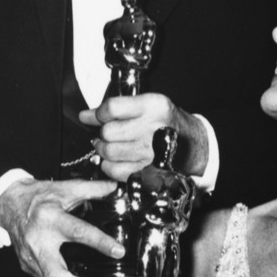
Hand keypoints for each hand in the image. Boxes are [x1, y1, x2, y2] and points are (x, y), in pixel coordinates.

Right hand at [0, 177, 121, 276]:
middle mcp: (38, 240)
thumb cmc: (37, 196)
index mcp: (50, 219)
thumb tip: (116, 188)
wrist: (8, 203)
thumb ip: (93, 189)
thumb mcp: (66, 188)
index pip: (79, 233)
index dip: (101, 243)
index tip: (118, 251)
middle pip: (56, 273)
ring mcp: (29, 256)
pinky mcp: (26, 264)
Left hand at [79, 94, 208, 182]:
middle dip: (103, 133)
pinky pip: (113, 170)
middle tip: (110, 133)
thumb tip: (85, 115)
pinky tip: (119, 159)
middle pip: (108, 132)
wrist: (191, 145)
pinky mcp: (147, 171)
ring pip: (108, 151)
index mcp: (155, 106)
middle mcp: (154, 128)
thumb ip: (116, 108)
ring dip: (105, 149)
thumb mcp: (147, 106)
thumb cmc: (166, 123)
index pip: (112, 108)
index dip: (99, 113)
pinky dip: (109, 165)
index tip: (98, 116)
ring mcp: (151, 152)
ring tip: (114, 145)